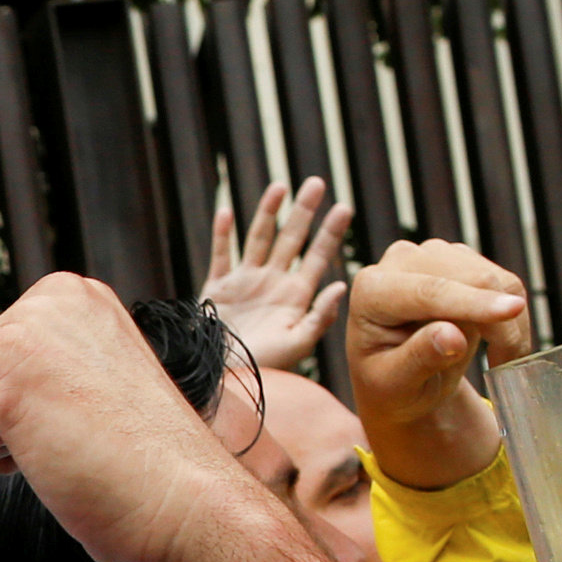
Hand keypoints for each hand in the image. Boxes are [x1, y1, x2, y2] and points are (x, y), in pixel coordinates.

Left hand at [0, 274, 287, 561]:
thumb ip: (41, 386)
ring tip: (65, 445)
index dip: (17, 421)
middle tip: (74, 444)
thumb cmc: (148, 485)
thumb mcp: (87, 406)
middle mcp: (56, 295)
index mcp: (78, 304)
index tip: (86, 433)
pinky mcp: (6, 355)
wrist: (191, 513)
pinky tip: (41, 448)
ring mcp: (33, 318)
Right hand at [199, 179, 350, 371]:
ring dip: (268, 212)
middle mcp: (273, 283)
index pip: (317, 257)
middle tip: (316, 183)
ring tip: (280, 186)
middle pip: (291, 239)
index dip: (330, 233)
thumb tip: (342, 285)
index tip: (343, 207)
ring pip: (259, 238)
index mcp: (296, 296)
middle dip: (303, 211)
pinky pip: (221, 255)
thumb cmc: (266, 368)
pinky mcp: (218, 287)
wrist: (225, 379)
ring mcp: (246, 282)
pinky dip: (223, 234)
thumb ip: (320, 316)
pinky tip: (227, 211)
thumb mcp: (299, 344)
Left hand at [346, 240, 529, 491]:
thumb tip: (453, 337)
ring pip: (493, 276)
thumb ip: (419, 360)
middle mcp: (401, 262)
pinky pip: (504, 281)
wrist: (401, 381)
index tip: (512, 311)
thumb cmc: (391, 387)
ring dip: (509, 321)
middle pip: (469, 276)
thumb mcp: (396, 386)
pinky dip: (513, 315)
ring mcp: (433, 256)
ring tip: (501, 359)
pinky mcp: (460, 260)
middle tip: (505, 365)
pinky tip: (501, 343)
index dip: (471, 302)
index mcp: (371, 291)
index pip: (428, 291)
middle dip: (497, 319)